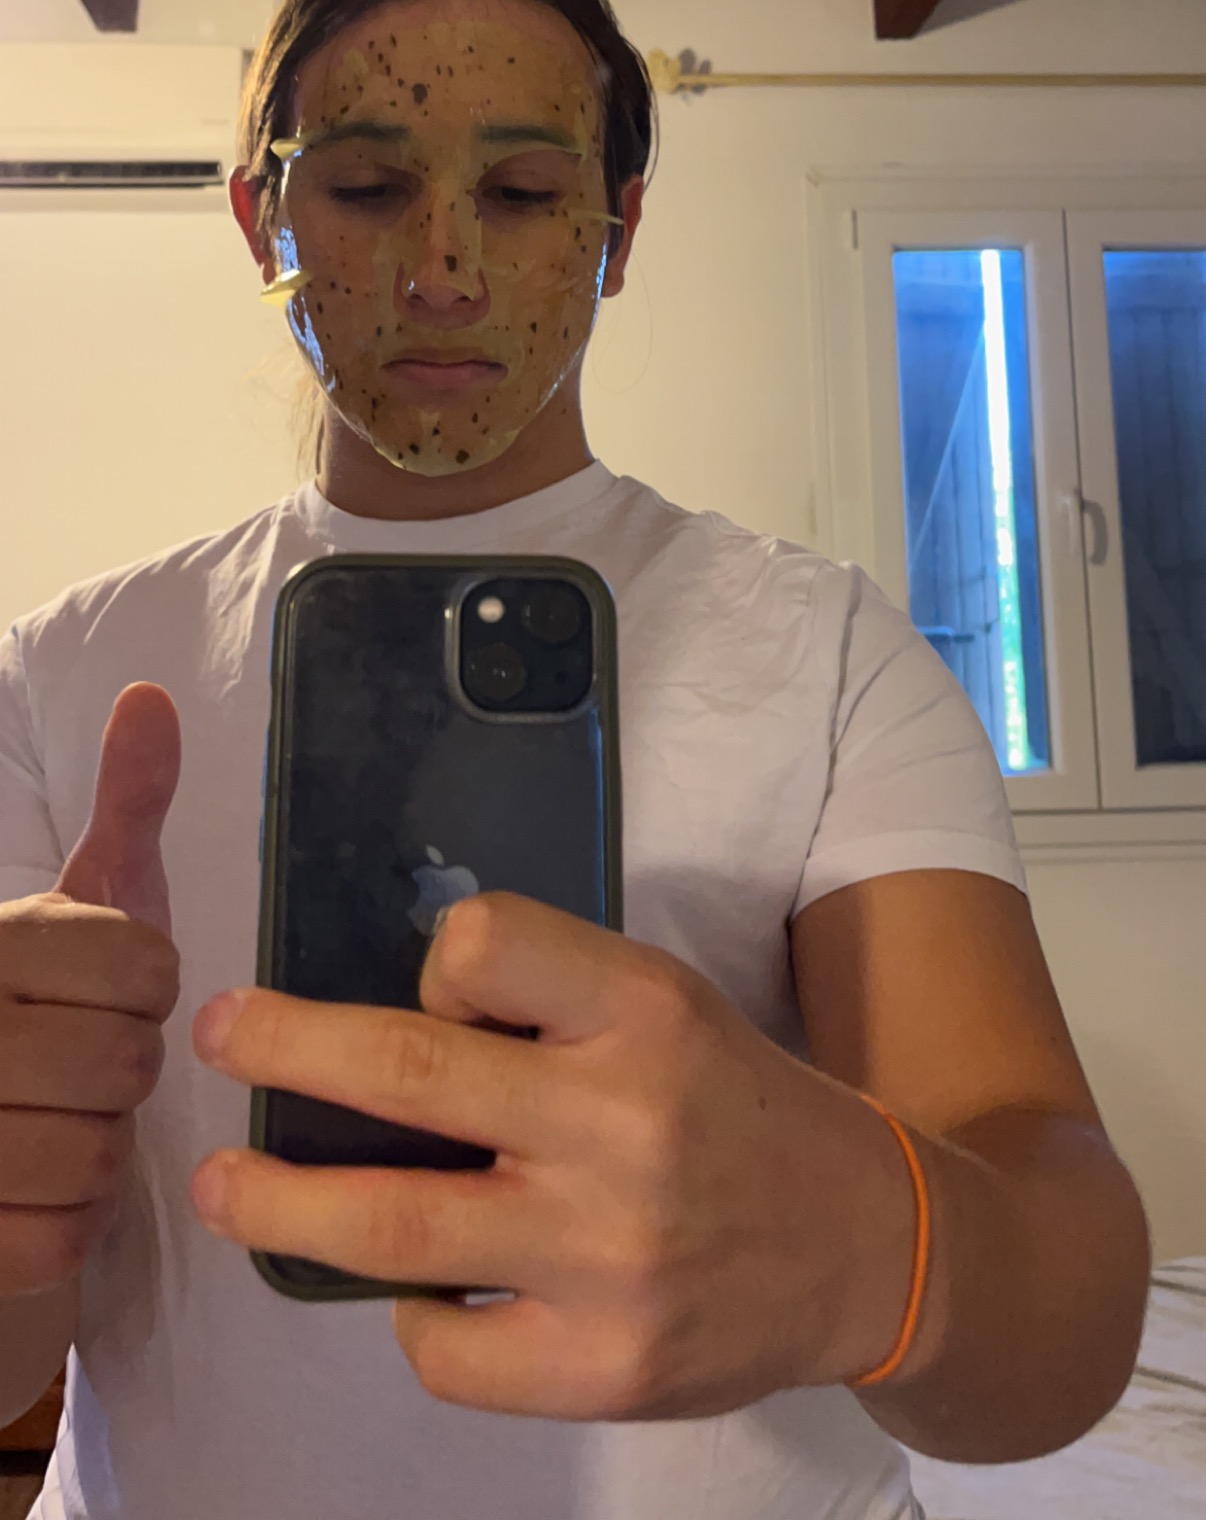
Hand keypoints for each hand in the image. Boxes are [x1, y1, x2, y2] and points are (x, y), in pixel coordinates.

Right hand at [0, 684, 180, 1298]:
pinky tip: (30, 1187)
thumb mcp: (77, 899)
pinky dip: (63, 1223)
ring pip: (97, 1157)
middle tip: (74, 1063)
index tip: (101, 992)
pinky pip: (61, 1238)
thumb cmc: (31, 1004)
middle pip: (128, 1067)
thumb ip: (124, 803)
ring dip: (93, 1152)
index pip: (149, 970)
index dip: (148, 989)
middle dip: (121, 1071)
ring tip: (49, 1120)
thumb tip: (151, 696)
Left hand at [190, 892, 913, 1418]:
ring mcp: (605, 1256)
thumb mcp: (663, 1010)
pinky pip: (447, 1347)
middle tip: (217, 1038)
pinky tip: (419, 1297)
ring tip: (221, 1188)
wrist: (864, 1246)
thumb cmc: (734, 1106)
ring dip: (280, 1204)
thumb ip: (548, 1006)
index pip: (484, 941)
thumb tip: (377, 1025)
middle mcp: (620, 1123)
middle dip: (286, 1049)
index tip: (425, 990)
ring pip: (393, 1227)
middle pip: (407, 1073)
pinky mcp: (599, 1367)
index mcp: (641, 1013)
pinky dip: (410, 1319)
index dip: (434, 962)